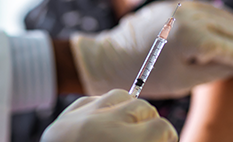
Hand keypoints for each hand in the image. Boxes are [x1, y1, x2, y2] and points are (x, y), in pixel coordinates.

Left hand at [41, 89, 176, 141]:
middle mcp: (105, 124)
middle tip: (145, 139)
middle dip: (148, 124)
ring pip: (121, 95)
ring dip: (127, 110)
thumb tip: (163, 139)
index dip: (166, 138)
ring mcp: (84, 116)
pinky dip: (101, 110)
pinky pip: (93, 99)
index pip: (163, 127)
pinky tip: (102, 126)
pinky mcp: (67, 115)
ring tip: (125, 129)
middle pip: (144, 108)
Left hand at [70, 0, 232, 97]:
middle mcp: (190, 16)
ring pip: (228, 18)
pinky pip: (213, 11)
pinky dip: (231, 22)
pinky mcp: (178, 3)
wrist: (109, 56)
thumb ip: (221, 68)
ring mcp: (183, 6)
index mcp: (192, 37)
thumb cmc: (146, 75)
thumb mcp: (186, 80)